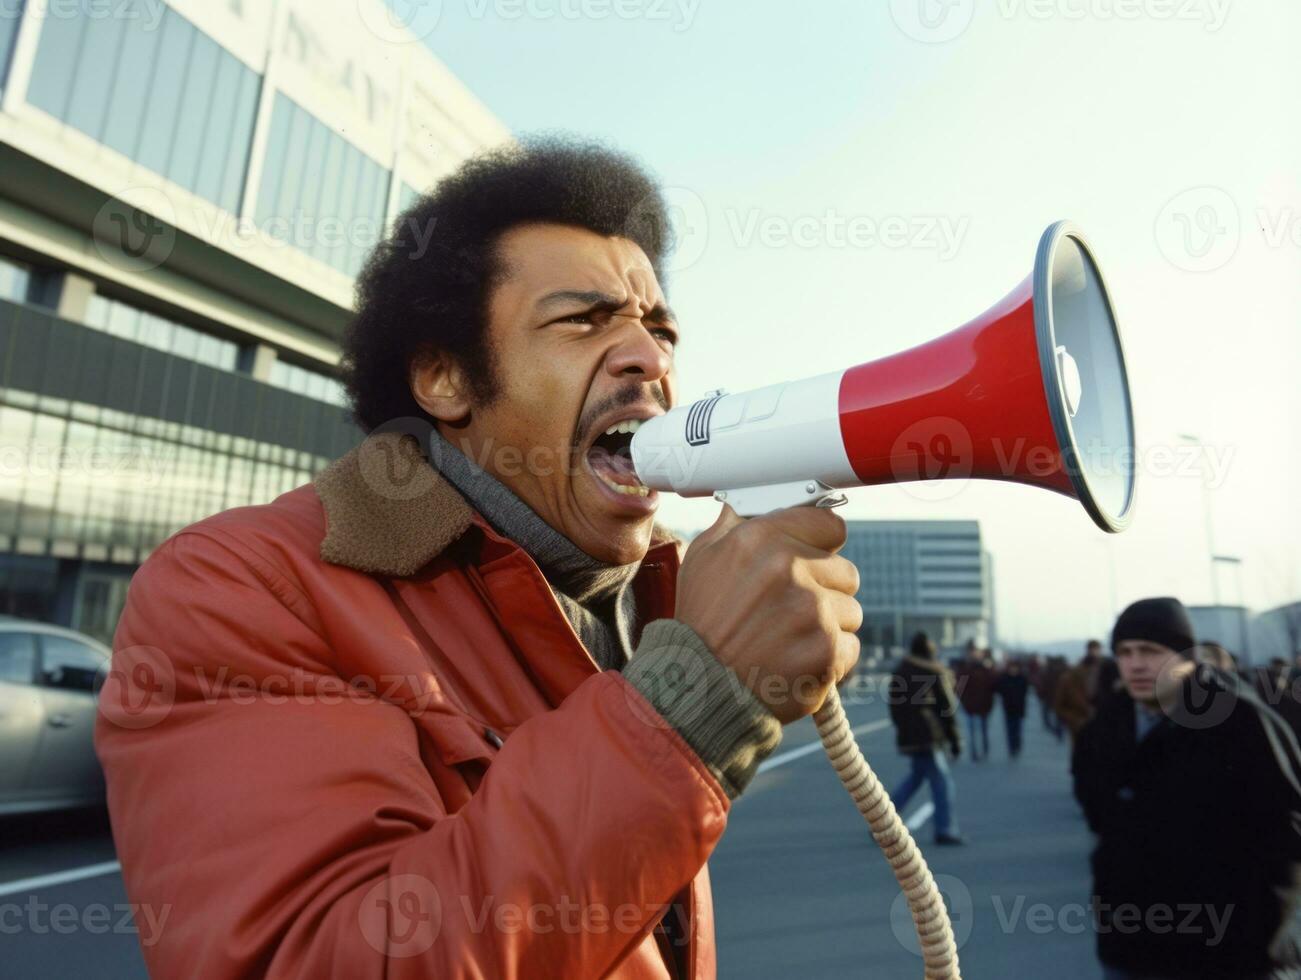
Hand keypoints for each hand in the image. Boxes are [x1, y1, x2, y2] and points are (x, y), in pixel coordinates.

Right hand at [674, 504, 862, 724]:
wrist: (698, 690)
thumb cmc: (700, 625)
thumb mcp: (702, 560)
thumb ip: (732, 526)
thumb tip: (747, 504)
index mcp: (761, 538)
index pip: (829, 524)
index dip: (820, 543)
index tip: (812, 557)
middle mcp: (790, 568)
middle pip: (845, 570)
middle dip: (824, 588)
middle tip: (790, 609)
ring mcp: (813, 610)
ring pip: (851, 610)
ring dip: (828, 625)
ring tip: (788, 639)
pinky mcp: (827, 649)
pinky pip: (850, 646)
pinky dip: (829, 659)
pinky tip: (796, 661)